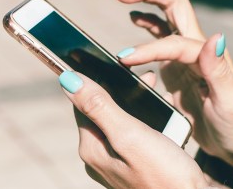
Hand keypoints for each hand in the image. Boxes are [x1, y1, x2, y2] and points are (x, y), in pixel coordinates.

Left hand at [59, 70, 208, 188]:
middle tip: (142, 74)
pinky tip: (162, 114)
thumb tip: (67, 79)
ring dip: (135, 102)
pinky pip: (134, 134)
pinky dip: (146, 118)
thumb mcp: (129, 134)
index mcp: (92, 148)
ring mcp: (117, 164)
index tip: (103, 59)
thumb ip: (99, 106)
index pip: (81, 103)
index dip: (92, 78)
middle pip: (101, 110)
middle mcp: (100, 157)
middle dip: (119, 88)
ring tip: (155, 86)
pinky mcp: (135, 166)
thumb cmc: (165, 174)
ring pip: (120, 120)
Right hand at [114, 0, 232, 170]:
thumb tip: (216, 37)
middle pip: (173, 4)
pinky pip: (161, 35)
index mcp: (207, 56)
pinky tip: (134, 17)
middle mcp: (197, 48)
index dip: (148, 48)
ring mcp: (187, 54)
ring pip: (166, 15)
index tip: (124, 60)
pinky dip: (147, 21)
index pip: (174, 42)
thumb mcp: (230, 102)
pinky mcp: (178, 65)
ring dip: (146, 0)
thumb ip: (219, 71)